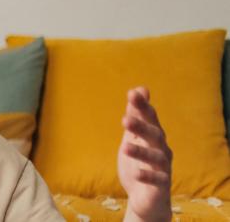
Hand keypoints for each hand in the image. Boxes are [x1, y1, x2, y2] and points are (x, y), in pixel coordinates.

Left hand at [117, 87, 172, 221]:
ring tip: (125, 146)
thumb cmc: (139, 163)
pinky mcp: (160, 185)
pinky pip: (157, 179)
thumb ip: (136, 116)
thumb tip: (138, 90)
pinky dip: (147, 175)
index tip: (134, 93)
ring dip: (141, 151)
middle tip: (125, 118)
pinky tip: (136, 172)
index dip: (143, 106)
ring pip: (155, 157)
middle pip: (154, 135)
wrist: (146, 197)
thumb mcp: (133, 138)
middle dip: (142, 126)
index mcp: (154, 137)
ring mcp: (162, 168)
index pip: (150, 118)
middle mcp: (161, 149)